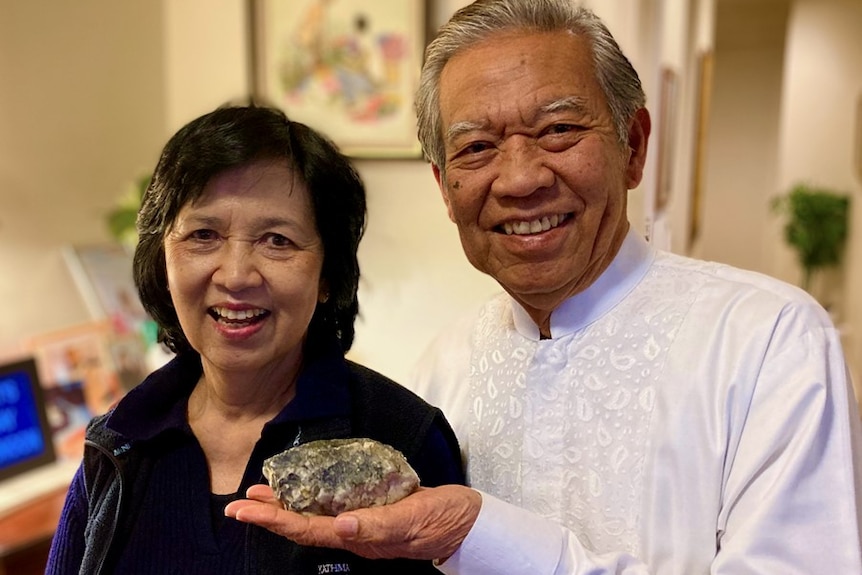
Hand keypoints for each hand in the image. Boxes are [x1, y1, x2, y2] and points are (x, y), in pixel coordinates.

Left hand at [224, 483, 481, 560]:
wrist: (464, 520)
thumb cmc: (441, 519)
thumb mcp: (412, 520)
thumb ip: (379, 524)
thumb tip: (342, 524)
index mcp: (360, 536)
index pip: (307, 530)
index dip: (274, 520)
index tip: (245, 510)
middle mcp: (354, 531)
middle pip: (303, 525)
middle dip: (269, 515)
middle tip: (239, 502)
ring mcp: (362, 522)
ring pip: (314, 515)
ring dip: (285, 506)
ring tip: (261, 494)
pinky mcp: (372, 508)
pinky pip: (334, 505)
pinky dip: (312, 496)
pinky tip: (305, 487)